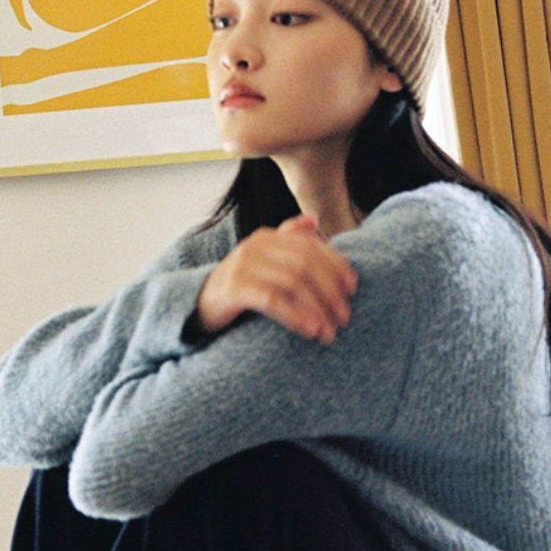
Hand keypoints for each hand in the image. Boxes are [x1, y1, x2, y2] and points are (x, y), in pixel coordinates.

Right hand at [194, 215, 358, 343]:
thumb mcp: (264, 260)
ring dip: (316, 309)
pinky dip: (294, 315)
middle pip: (305, 265)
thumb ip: (288, 240)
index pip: (311, 246)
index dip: (335, 265)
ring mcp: (242, 266)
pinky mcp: (233, 289)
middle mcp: (255, 246)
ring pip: (292, 283)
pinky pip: (272, 300)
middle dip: (330, 292)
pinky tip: (308, 330)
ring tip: (329, 331)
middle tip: (344, 317)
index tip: (353, 288)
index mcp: (268, 237)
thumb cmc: (239, 286)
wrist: (198, 304)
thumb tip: (313, 219)